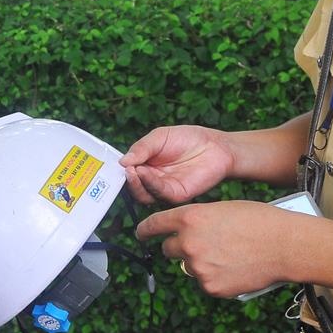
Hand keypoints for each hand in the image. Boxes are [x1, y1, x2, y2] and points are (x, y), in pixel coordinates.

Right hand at [120, 125, 238, 204]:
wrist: (215, 146)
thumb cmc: (188, 139)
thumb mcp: (159, 137)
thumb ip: (141, 148)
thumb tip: (122, 162)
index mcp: (146, 165)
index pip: (128, 173)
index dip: (120, 171)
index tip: (116, 165)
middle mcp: (153, 180)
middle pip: (133, 187)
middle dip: (127, 180)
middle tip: (126, 170)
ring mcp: (164, 189)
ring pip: (143, 195)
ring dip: (136, 184)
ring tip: (134, 171)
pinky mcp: (176, 195)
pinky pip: (159, 193)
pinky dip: (149, 184)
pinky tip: (145, 173)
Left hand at [135, 200, 308, 297]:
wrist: (284, 246)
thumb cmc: (259, 220)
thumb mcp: (221, 209)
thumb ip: (198, 220)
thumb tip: (187, 232)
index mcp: (190, 218)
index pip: (155, 225)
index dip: (145, 230)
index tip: (140, 234)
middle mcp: (188, 243)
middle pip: (168, 249)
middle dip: (179, 247)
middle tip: (201, 245)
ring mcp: (198, 267)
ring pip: (188, 266)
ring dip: (200, 262)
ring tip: (228, 255)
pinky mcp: (210, 287)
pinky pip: (205, 282)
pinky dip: (215, 278)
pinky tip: (234, 268)